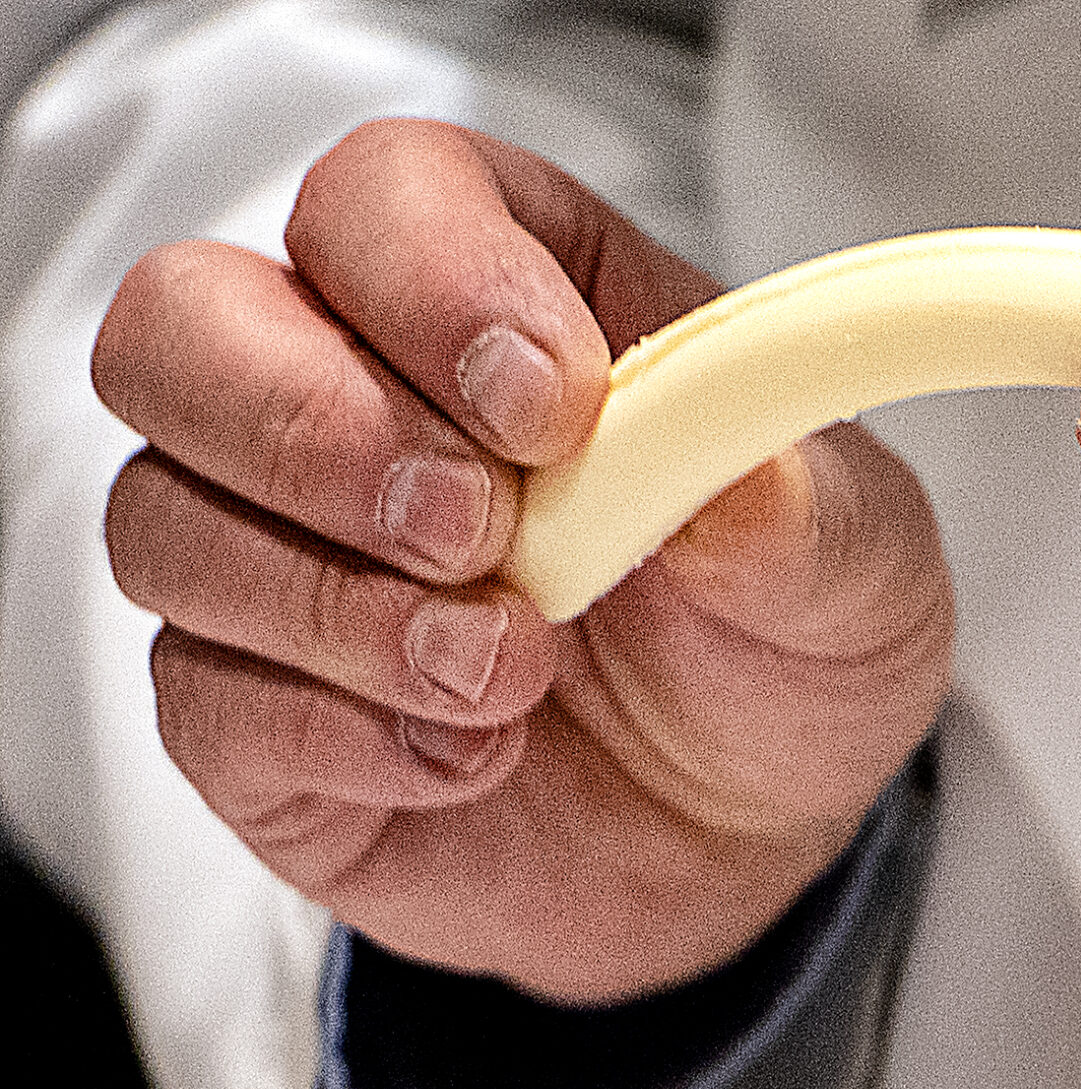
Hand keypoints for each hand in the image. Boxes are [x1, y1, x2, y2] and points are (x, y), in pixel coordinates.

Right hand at [94, 119, 951, 1002]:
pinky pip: (201, 695)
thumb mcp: (860, 576)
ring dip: (339, 608)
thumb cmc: (784, 648)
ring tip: (514, 673)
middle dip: (319, 432)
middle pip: (183, 326)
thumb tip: (737, 486)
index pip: (384, 198)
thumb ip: (807, 516)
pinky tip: (469, 758)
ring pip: (162, 519)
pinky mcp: (251, 710)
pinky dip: (338, 735)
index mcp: (509, 295)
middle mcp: (356, 395)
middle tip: (481, 536)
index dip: (436, 281)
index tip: (554, 409)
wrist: (754, 839)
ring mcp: (279, 553)